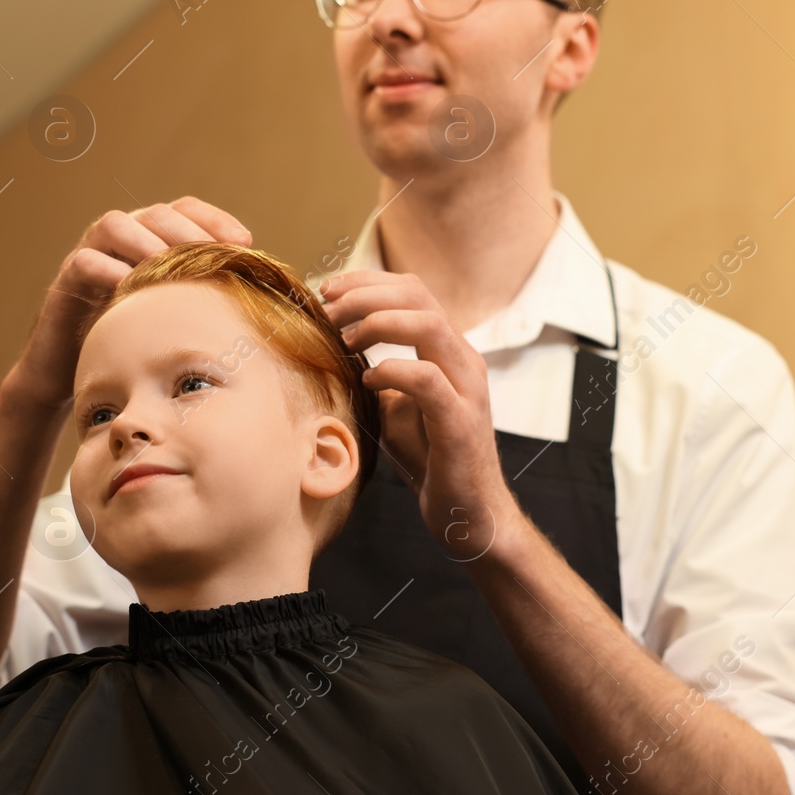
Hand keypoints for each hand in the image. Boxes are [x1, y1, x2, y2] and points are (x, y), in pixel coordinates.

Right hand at [9, 197, 251, 408]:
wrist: (74, 374)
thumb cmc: (133, 345)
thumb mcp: (174, 317)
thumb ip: (205, 298)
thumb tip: (264, 299)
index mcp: (153, 240)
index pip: (186, 211)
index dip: (215, 219)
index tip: (246, 243)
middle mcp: (122, 239)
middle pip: (156, 213)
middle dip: (187, 228)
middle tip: (213, 250)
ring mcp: (91, 254)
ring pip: (116, 224)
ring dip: (145, 240)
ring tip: (168, 264)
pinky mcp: (66, 280)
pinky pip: (84, 260)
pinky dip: (106, 268)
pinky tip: (128, 286)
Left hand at [320, 270, 513, 560]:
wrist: (467, 513)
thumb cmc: (430, 459)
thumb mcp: (394, 408)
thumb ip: (377, 376)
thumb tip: (335, 351)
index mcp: (448, 350)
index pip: (412, 291)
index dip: (367, 282)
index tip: (327, 290)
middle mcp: (462, 359)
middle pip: (418, 296)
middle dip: (365, 294)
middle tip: (327, 310)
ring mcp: (466, 388)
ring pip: (428, 325)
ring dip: (377, 323)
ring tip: (344, 341)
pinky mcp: (461, 421)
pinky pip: (427, 379)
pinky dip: (392, 372)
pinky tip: (368, 383)